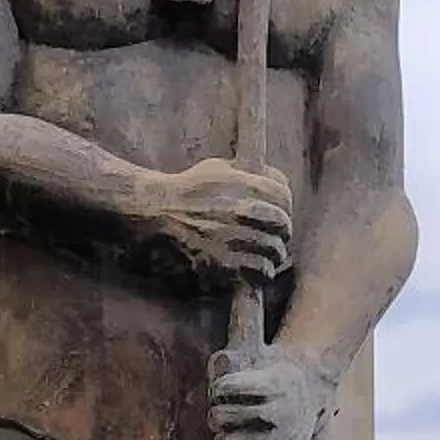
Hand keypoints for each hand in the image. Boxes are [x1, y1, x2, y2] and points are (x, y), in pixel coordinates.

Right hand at [139, 158, 293, 286]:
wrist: (155, 214)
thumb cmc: (187, 190)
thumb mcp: (219, 168)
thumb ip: (252, 172)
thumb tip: (278, 181)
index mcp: (244, 184)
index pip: (284, 196)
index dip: (284, 207)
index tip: (277, 215)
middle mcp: (243, 210)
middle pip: (283, 225)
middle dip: (280, 232)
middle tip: (272, 238)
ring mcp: (235, 238)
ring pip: (275, 250)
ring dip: (271, 254)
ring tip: (261, 255)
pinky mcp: (226, 263)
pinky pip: (261, 271)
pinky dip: (260, 271)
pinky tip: (251, 268)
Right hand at [208, 346, 330, 439]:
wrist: (312, 384)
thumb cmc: (288, 427)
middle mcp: (283, 437)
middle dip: (221, 436)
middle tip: (234, 427)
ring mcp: (277, 409)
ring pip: (219, 416)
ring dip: (217, 412)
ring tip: (231, 409)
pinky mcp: (270, 382)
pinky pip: (225, 389)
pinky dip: (220, 389)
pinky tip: (228, 391)